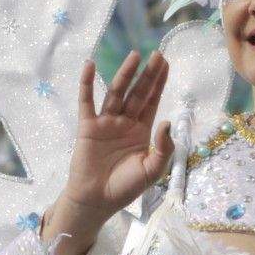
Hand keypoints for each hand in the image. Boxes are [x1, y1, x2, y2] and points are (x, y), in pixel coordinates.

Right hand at [59, 51, 173, 221]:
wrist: (97, 200)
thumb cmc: (125, 187)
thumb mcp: (152, 170)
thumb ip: (163, 147)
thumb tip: (167, 121)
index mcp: (141, 131)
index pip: (152, 101)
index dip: (159, 83)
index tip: (166, 63)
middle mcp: (124, 122)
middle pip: (138, 93)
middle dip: (147, 74)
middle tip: (157, 54)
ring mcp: (105, 122)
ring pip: (117, 93)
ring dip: (125, 74)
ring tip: (134, 56)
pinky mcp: (88, 126)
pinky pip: (87, 101)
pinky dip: (87, 83)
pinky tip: (90, 66)